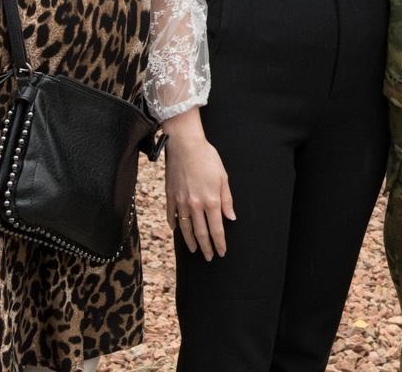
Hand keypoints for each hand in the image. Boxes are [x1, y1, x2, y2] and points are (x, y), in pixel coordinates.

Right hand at [163, 115, 234, 259]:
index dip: (219, 243)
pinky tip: (177, 230)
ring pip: (185, 228)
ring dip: (190, 241)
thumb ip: (227, 200)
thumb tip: (231, 217)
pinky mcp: (170, 195)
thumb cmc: (207, 157)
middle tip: (208, 257)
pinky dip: (174, 224)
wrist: (185, 144)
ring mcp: (181, 201)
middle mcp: (195, 204)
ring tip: (194, 249)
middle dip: (206, 247)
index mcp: (211, 200)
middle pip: (201, 232)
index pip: (217, 228)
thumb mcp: (223, 177)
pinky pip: (172, 215)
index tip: (221, 252)